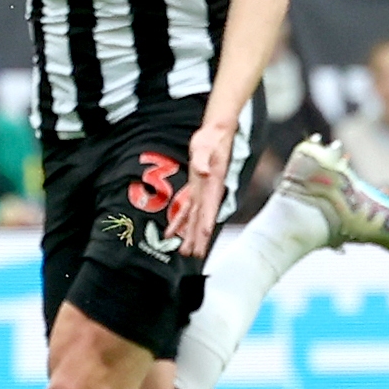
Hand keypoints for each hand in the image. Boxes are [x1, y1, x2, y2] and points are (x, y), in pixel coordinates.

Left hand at [170, 120, 234, 250]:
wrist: (216, 133)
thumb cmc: (211, 139)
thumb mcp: (205, 147)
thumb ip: (203, 160)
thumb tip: (202, 172)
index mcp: (213, 184)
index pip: (209, 207)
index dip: (206, 222)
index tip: (203, 237)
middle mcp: (209, 192)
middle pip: (202, 218)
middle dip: (198, 237)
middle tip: (194, 255)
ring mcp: (203, 192)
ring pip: (195, 218)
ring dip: (189, 234)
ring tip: (186, 252)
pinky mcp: (196, 188)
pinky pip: (187, 209)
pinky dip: (179, 221)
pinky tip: (171, 233)